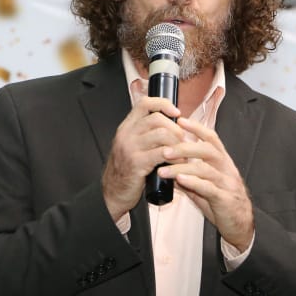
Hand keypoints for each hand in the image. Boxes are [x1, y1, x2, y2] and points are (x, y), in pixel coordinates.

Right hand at [102, 97, 182, 218]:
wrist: (113, 191)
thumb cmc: (127, 169)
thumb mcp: (132, 145)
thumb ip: (146, 133)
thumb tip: (172, 122)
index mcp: (126, 127)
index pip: (144, 103)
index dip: (163, 104)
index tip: (176, 112)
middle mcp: (126, 134)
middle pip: (157, 118)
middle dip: (175, 128)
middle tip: (182, 139)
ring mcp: (130, 148)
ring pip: (162, 134)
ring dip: (177, 143)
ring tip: (182, 153)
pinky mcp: (136, 163)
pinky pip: (162, 153)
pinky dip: (175, 157)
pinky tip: (178, 162)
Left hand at [157, 116, 253, 250]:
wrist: (240, 225)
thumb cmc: (222, 202)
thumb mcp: (205, 185)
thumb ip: (190, 174)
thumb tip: (169, 166)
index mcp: (223, 162)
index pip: (212, 139)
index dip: (197, 128)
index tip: (180, 120)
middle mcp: (227, 169)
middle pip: (208, 150)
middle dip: (185, 147)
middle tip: (165, 150)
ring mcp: (227, 184)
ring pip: (205, 169)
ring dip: (182, 168)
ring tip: (164, 170)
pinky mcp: (224, 199)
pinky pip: (208, 188)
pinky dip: (193, 182)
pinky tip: (180, 180)